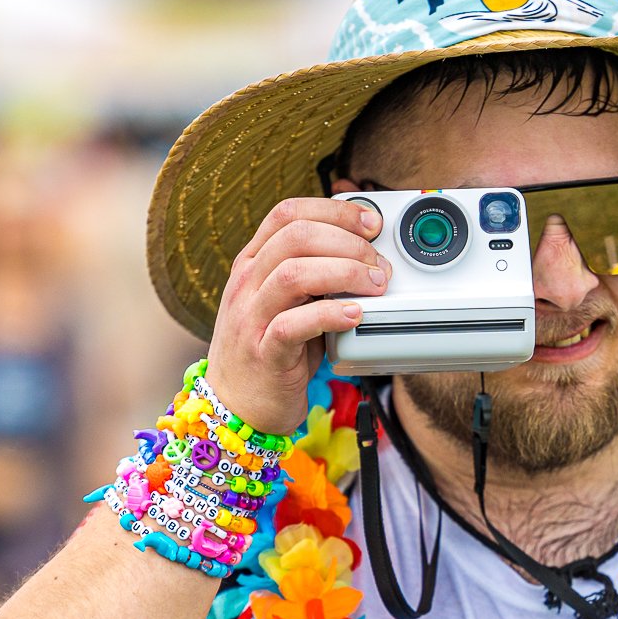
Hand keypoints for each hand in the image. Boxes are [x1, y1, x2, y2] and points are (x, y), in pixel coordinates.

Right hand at [206, 198, 392, 434]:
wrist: (237, 407)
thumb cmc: (271, 352)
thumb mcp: (288, 303)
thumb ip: (315, 275)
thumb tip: (365, 250)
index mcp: (253, 263)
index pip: (289, 213)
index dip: (335, 211)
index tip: (371, 223)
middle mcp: (248, 284)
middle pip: (296, 235)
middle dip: (348, 241)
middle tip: (379, 264)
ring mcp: (252, 317)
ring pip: (294, 273)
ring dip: (344, 272)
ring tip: (375, 286)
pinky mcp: (264, 353)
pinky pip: (292, 324)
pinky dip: (330, 314)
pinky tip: (355, 315)